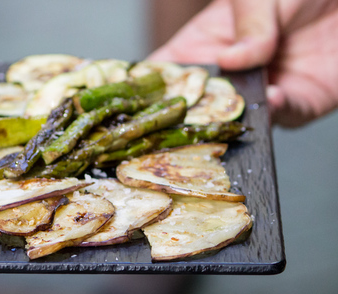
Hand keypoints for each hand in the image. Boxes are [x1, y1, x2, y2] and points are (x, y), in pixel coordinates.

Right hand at [148, 0, 337, 126]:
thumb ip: (247, 23)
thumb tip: (231, 60)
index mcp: (208, 43)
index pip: (168, 72)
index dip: (151, 89)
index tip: (141, 103)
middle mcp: (232, 73)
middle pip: (198, 107)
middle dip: (189, 120)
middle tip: (182, 125)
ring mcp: (262, 91)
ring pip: (237, 121)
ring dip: (234, 121)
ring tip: (234, 108)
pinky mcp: (297, 102)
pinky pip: (283, 116)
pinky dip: (276, 112)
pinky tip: (273, 95)